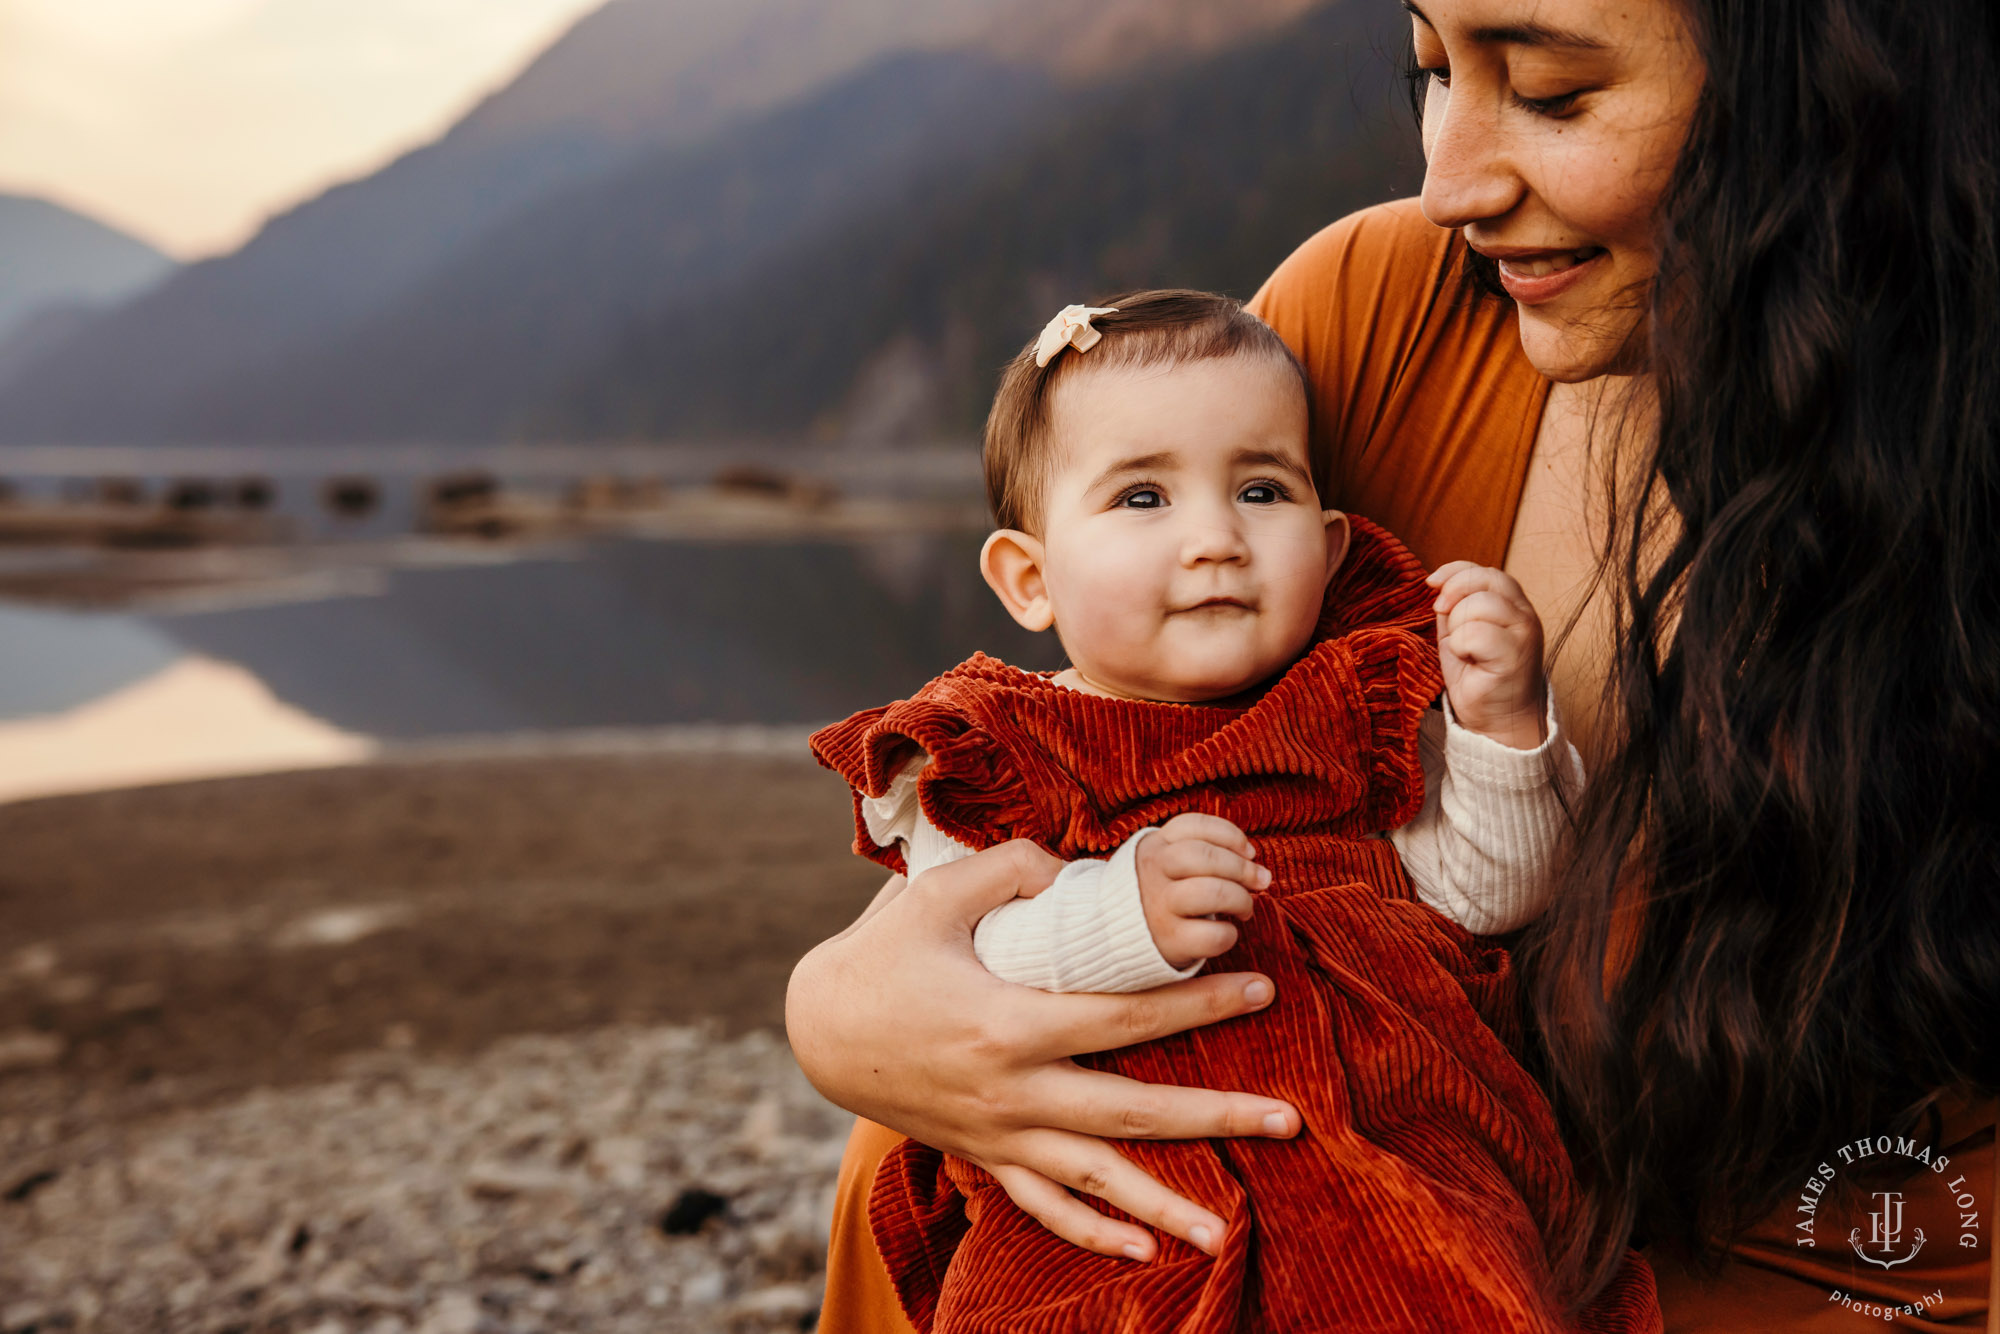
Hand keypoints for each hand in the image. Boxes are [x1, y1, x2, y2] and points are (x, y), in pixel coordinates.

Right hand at [786, 840, 1301, 1261]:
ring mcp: (999, 1134)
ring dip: (1164, 1206)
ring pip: (1095, 1178)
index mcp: (1009, 1023)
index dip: (1198, 1004)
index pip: (1126, 1019)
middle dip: (1216, 1117)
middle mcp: (1012, 1091)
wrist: (820, 1028)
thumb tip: (1081, 871)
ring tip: (1228, 1234)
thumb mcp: (940, 893)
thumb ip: (1015, 871)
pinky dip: (1092, 1233)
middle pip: (1131, 1112)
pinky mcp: (984, 1155)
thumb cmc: (885, 952)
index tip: (1259, 987)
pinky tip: (1142, 1252)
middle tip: (1289, 1118)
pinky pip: (1043, 1206)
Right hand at [1136, 813, 1266, 969]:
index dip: (1230, 835)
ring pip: (1212, 892)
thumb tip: (1251, 859)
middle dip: (1241, 867)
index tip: (1248, 851)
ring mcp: (1159, 906)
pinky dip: (1229, 934)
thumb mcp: (1165, 862)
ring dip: (1240, 899)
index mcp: (1155, 847)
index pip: (1194, 826)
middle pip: (1203, 856)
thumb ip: (1201, 852)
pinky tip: (1226, 932)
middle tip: (1260, 880)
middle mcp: (1153, 872)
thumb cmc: (1158, 893)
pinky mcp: (1169, 941)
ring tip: (1244, 908)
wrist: (1115, 935)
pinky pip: (1212, 935)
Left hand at [1427, 561, 1548, 749]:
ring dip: (1458, 627)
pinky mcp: (1515, 656)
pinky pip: (1475, 634)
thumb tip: (1437, 582)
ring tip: (1465, 649)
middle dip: (1454, 597)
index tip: (1431, 584)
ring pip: (1478, 605)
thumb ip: (1456, 604)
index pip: (1485, 571)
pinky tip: (1469, 661)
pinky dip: (1461, 646)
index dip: (1455, 572)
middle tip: (1445, 620)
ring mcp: (1524, 634)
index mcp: (1513, 605)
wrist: (1498, 718)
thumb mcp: (1461, 630)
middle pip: (1484, 580)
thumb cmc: (1478, 674)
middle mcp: (1524, 615)